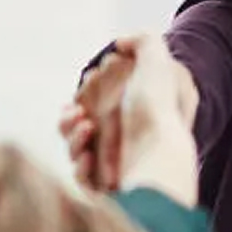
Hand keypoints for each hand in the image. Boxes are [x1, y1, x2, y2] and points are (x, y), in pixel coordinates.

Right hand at [60, 36, 199, 204]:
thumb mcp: (157, 60)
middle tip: (77, 114)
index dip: (85, 94)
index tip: (85, 86)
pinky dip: (80, 167)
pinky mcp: (109, 191)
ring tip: (85, 128)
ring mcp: (116, 168)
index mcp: (133, 115)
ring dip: (72, 139)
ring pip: (76, 153)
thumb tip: (120, 44)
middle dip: (68, 119)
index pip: (97, 105)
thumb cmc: (158, 109)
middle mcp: (124, 142)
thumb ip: (141, 40)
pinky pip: (83, 179)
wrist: (162, 155)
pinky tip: (88, 158)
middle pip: (79, 129)